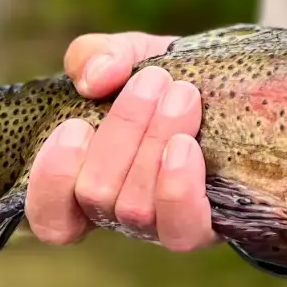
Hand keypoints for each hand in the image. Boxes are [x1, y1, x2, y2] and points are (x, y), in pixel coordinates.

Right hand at [24, 31, 215, 251]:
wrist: (236, 89)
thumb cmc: (168, 80)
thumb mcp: (127, 56)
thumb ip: (95, 56)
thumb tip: (96, 78)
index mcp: (88, 181)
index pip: (50, 217)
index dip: (51, 179)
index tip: (76, 125)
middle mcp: (119, 212)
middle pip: (96, 195)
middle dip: (123, 131)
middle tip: (154, 79)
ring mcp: (162, 225)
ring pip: (135, 209)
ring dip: (154, 144)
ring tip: (181, 95)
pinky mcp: (206, 226)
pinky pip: (181, 230)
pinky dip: (176, 188)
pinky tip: (185, 146)